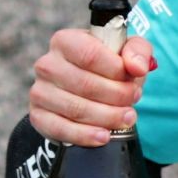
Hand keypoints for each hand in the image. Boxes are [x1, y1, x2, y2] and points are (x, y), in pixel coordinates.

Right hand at [30, 30, 154, 146]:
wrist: (91, 91)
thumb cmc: (110, 66)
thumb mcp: (129, 51)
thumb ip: (138, 51)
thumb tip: (138, 67)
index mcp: (66, 41)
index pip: (91, 54)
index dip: (117, 71)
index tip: (134, 79)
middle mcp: (47, 64)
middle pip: (85, 84)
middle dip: (117, 96)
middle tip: (134, 100)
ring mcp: (40, 91)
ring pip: (75, 108)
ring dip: (107, 116)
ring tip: (126, 118)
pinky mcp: (38, 116)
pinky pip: (60, 129)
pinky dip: (85, 135)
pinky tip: (103, 136)